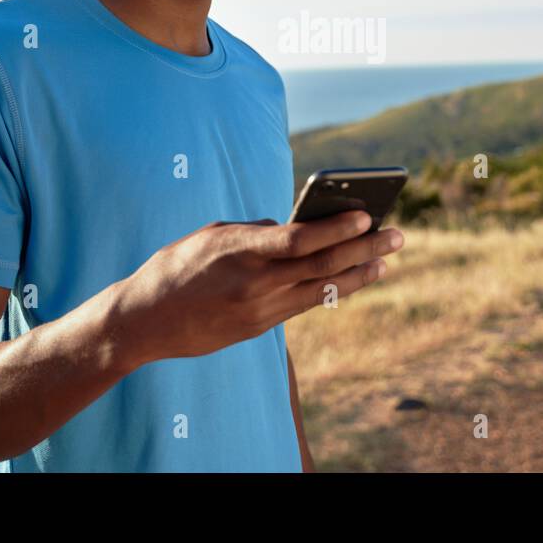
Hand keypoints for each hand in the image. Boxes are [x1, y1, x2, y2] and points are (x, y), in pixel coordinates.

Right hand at [118, 210, 404, 363]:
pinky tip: (354, 279)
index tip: (366, 215)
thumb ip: (255, 230)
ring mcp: (260, 308)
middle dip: (364, 248)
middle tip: (397, 235)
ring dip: (358, 273)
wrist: (145, 321)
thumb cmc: (176, 266)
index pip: (298, 238)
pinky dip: (333, 290)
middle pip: (321, 264)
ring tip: (385, 260)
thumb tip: (292, 228)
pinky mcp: (260, 326)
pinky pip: (306, 304)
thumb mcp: (212, 234)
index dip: (337, 228)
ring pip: (321, 288)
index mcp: (239, 249)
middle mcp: (255, 282)